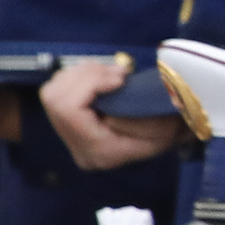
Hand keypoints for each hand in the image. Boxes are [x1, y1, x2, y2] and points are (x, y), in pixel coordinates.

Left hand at [44, 58, 180, 170]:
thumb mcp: (164, 127)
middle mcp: (78, 147)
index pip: (70, 111)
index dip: (91, 84)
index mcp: (99, 152)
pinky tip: (102, 77)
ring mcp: (69, 135)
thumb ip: (136, 119)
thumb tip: (109, 102)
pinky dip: (79, 75)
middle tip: (120, 72)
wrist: (171, 130)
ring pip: (53, 90)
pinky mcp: (66, 120)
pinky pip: (57, 87)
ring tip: (113, 74)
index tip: (122, 77)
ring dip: (83, 73)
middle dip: (87, 75)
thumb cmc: (171, 126)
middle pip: (55, 98)